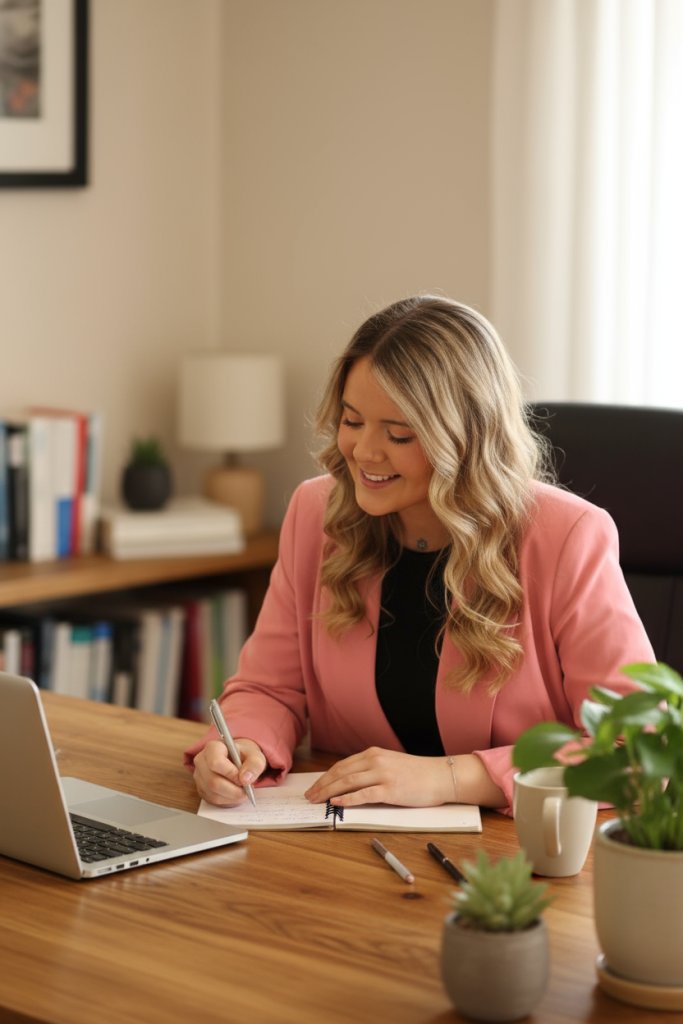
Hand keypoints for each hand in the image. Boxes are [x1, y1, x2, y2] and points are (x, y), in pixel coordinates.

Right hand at [193, 738, 266, 805]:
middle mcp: (202, 761)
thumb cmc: (244, 756)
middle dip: (233, 790)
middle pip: (213, 781)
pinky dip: (227, 800)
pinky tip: (235, 794)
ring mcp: (199, 776)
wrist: (238, 760)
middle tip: (247, 790)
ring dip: (232, 796)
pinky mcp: (201, 788)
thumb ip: (254, 764)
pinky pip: (213, 799)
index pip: (216, 762)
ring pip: (213, 793)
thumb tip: (246, 779)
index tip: (243, 779)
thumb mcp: (255, 756)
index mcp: (213, 747)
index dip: (230, 773)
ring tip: (243, 792)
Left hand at [303, 747, 454, 807]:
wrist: (441, 775)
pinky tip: (336, 804)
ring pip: (348, 782)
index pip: (342, 765)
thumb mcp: (391, 764)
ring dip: (328, 792)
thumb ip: (372, 769)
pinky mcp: (390, 789)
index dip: (326, 776)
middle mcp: (376, 761)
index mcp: (374, 754)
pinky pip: (364, 795)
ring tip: (317, 800)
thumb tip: (350, 783)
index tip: (315, 786)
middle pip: (341, 773)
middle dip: (322, 785)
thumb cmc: (418, 773)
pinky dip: (347, 799)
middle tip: (309, 796)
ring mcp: (383, 774)